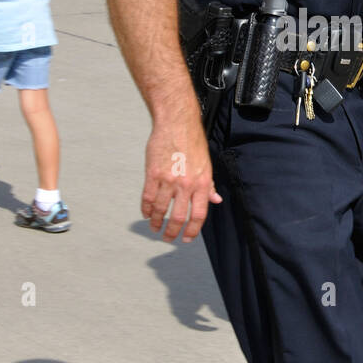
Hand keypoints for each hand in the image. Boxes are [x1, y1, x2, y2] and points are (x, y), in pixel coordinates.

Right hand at [143, 120, 222, 242]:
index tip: (186, 238)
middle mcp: (186, 184)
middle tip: (168, 237)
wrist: (177, 124)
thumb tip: (216, 200)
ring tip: (155, 228)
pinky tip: (146, 213)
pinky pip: (148, 198)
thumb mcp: (207, 164)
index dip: (192, 231)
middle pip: (178, 217)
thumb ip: (209, 185)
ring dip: (156, 223)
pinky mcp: (153, 174)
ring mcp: (169, 180)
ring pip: (160, 210)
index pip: (198, 215)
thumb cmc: (193, 142)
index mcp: (202, 183)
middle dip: (172, 232)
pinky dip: (146, 209)